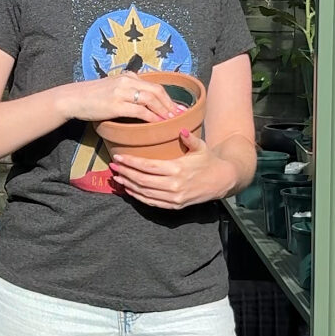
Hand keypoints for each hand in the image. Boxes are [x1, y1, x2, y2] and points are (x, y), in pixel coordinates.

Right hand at [60, 73, 182, 124]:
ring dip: (164, 111)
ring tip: (172, 121)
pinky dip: (152, 117)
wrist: (73, 98)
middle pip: (157, 91)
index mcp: (128, 77)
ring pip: (151, 100)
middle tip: (181, 115)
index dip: (168, 97)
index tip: (178, 107)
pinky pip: (140, 111)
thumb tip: (141, 103)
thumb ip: (126, 91)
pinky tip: (158, 124)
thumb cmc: (91, 97)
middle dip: (170, 104)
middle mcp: (127, 81)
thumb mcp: (111, 88)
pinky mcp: (116, 104)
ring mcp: (122, 92)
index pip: (154, 85)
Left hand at [110, 131, 233, 209]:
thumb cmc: (208, 161)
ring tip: (117, 178)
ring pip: (144, 192)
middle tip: (113, 166)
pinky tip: (129, 190)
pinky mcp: (175, 206)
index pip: (148, 166)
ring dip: (128, 185)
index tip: (118, 158)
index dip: (131, 163)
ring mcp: (173, 198)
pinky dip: (138, 196)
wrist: (221, 181)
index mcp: (177, 169)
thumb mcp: (201, 147)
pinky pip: (152, 202)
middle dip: (125, 173)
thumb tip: (180, 129)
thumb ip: (189, 138)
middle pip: (142, 180)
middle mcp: (173, 185)